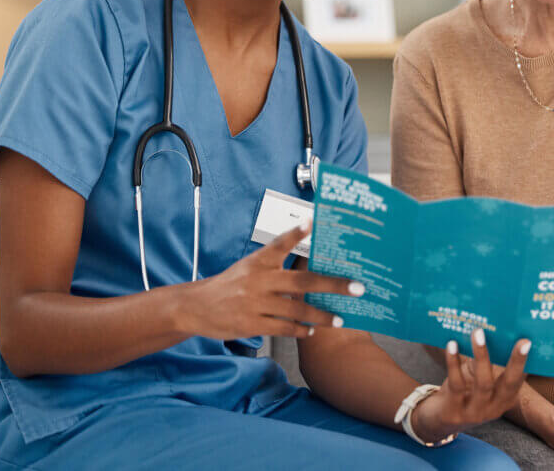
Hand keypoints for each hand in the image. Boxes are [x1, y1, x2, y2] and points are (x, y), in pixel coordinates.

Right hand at [175, 221, 362, 340]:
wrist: (196, 307)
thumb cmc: (229, 285)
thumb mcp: (248, 267)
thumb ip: (274, 263)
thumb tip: (307, 261)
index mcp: (258, 261)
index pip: (280, 243)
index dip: (296, 233)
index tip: (313, 222)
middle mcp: (259, 280)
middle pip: (302, 282)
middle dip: (333, 285)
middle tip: (356, 287)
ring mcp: (255, 303)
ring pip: (297, 310)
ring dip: (322, 315)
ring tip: (340, 319)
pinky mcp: (252, 324)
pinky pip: (284, 328)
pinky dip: (301, 330)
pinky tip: (312, 331)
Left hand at [410, 328, 530, 441]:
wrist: (438, 421)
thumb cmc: (463, 392)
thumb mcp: (478, 380)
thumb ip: (487, 363)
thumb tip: (493, 330)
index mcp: (504, 400)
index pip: (519, 380)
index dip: (526, 363)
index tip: (532, 343)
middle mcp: (494, 408)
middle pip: (509, 384)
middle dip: (517, 362)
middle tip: (523, 341)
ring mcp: (475, 412)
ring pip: (483, 383)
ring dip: (482, 355)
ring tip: (478, 332)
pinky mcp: (454, 412)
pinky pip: (456, 384)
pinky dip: (454, 363)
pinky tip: (452, 344)